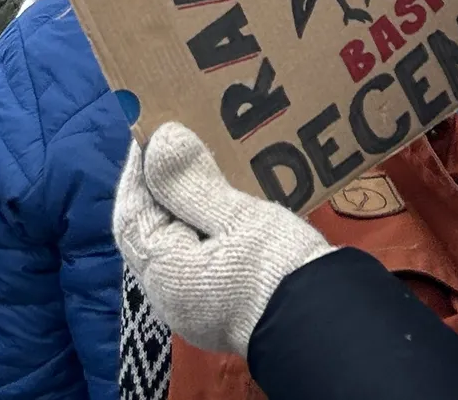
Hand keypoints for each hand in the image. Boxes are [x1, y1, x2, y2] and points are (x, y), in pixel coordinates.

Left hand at [113, 123, 332, 355]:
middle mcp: (171, 294)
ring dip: (184, 204)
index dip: (139, 170)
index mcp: (164, 273)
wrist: (324, 327)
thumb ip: (192, 182)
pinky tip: (222, 204)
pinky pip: (199, 255)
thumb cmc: (276, 270)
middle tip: (177, 141)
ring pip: (177, 242)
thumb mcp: (237, 219)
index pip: (133, 213)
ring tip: (201, 163)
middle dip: (161, 185)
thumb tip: (160, 139)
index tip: (152, 131)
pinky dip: (203, 225)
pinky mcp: (222, 304)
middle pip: (152, 230)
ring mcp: (196, 303)